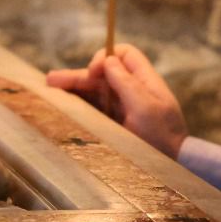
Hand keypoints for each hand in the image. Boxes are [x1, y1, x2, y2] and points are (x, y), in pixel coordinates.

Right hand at [46, 44, 187, 157]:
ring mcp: (122, 108)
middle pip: (101, 75)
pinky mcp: (114, 125)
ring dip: (72, 90)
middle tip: (52, 81)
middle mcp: (131, 91)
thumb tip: (108, 60)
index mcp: (144, 81)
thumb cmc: (162, 136)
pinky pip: (93, 111)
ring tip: (47, 92)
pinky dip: (77, 107)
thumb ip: (127, 83)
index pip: (123, 55)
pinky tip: (60, 109)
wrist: (172, 166)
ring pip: (94, 93)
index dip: (106, 56)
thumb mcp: (146, 108)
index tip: (94, 72)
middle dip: (78, 76)